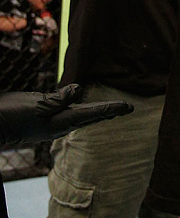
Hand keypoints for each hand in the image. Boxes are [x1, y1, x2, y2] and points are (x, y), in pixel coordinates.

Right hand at [0, 84, 132, 145]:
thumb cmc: (12, 115)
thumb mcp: (37, 104)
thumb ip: (59, 99)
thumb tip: (78, 90)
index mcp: (62, 122)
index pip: (93, 113)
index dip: (112, 108)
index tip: (129, 107)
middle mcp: (59, 126)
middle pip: (90, 118)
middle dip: (108, 113)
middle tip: (126, 109)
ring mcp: (50, 127)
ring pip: (80, 119)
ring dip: (96, 114)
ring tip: (109, 111)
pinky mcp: (41, 124)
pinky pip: (67, 117)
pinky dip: (80, 113)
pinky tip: (79, 111)